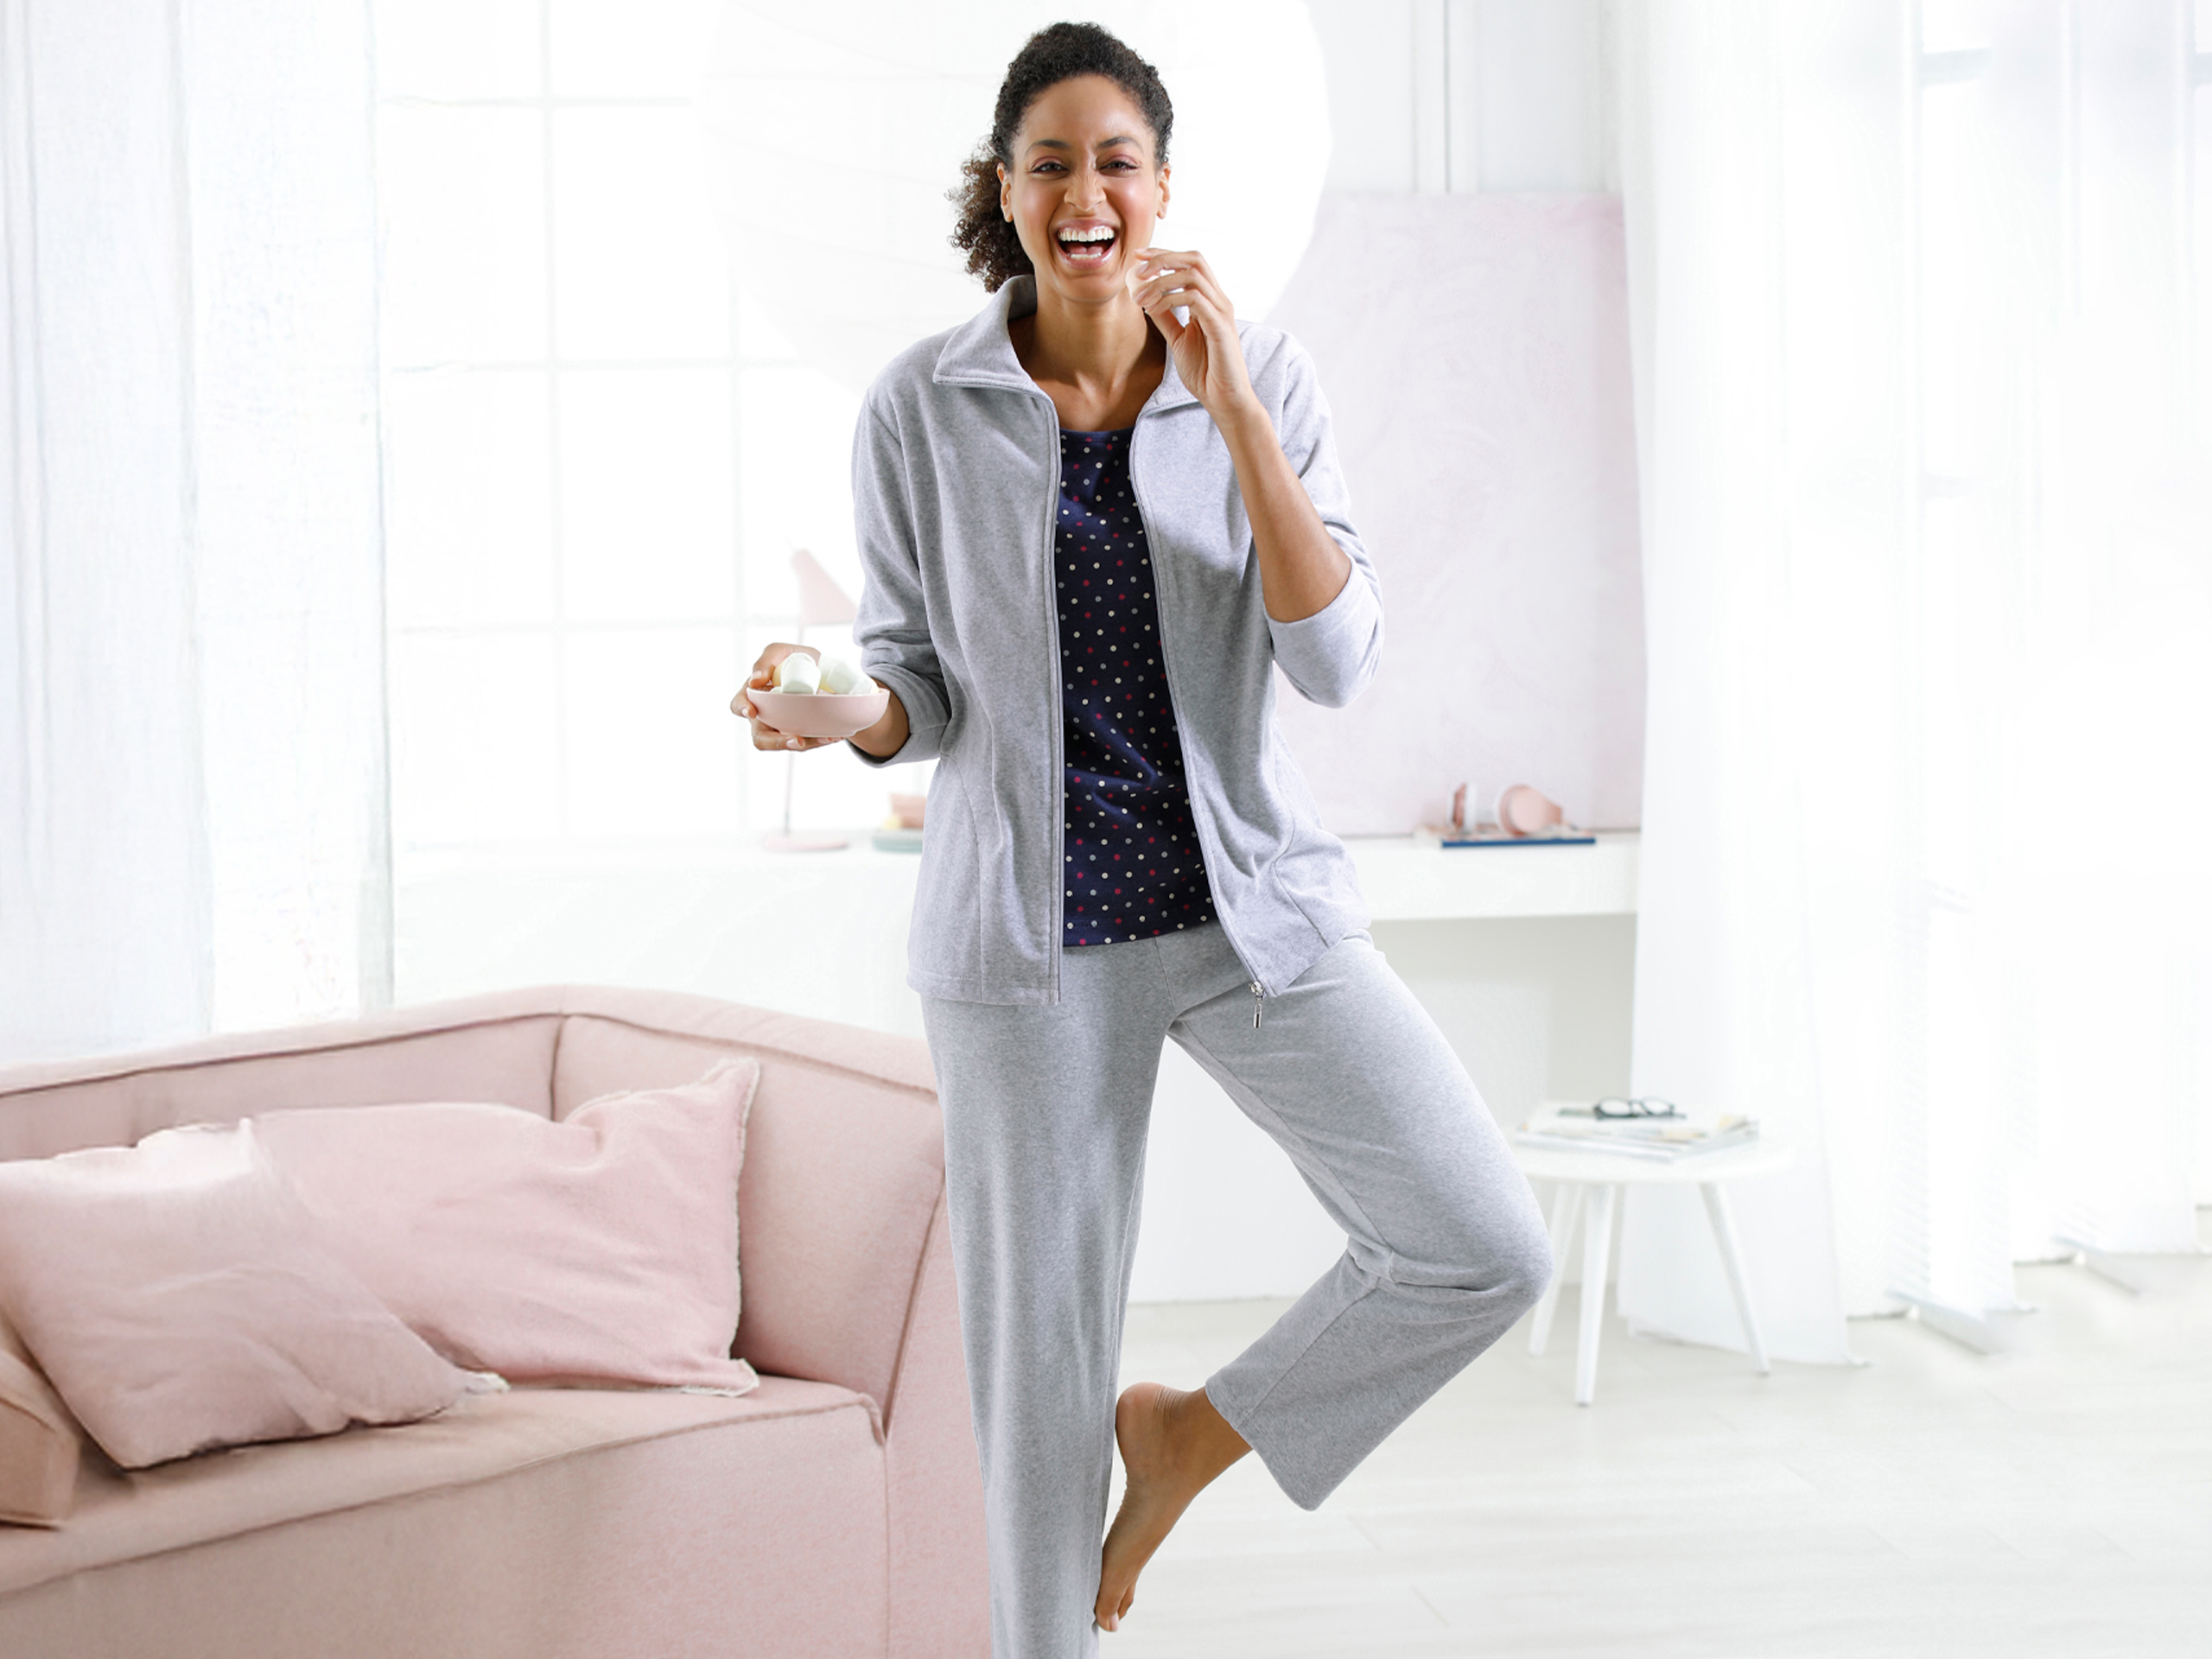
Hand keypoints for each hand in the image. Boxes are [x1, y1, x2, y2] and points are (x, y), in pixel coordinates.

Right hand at [730, 643, 839, 751]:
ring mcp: (784, 728)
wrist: (827, 670)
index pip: (738, 705)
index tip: (752, 711)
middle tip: (797, 740)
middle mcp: (765, 716)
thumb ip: (765, 661)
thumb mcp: (781, 651)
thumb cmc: (796, 659)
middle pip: (761, 738)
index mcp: (754, 696)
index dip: (742, 709)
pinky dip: (821, 740)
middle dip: (778, 742)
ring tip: (826, 737)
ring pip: (788, 744)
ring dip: (807, 743)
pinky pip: (809, 743)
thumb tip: (755, 681)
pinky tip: (834, 735)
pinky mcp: (803, 734)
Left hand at [1130, 247, 1257, 423]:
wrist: (1224, 398)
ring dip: (1161, 281)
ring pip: (1192, 275)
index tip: (1138, 258)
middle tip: (1137, 271)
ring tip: (1140, 297)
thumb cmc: (1206, 372)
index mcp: (1210, 301)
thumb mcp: (1178, 340)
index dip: (1163, 255)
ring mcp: (1221, 311)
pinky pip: (1194, 299)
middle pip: (1194, 260)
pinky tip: (1153, 309)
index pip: (1189, 264)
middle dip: (1163, 258)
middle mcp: (1218, 300)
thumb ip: (1166, 319)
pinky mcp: (1220, 325)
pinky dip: (1169, 299)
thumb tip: (1147, 300)